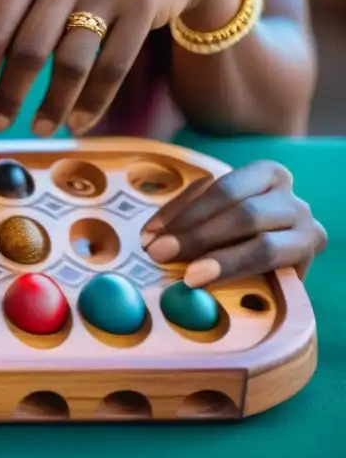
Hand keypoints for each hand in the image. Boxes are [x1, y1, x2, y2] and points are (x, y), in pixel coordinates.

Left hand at [141, 161, 326, 286]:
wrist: (279, 254)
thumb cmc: (236, 228)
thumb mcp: (212, 212)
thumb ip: (186, 219)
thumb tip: (151, 240)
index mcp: (267, 174)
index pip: (222, 189)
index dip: (184, 212)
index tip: (149, 236)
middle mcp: (291, 199)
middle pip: (243, 214)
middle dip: (196, 236)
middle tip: (160, 254)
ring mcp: (307, 230)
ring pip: (263, 244)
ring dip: (221, 260)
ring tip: (189, 275)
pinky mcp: (308, 262)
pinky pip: (274, 269)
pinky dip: (239, 274)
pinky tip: (214, 283)